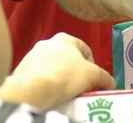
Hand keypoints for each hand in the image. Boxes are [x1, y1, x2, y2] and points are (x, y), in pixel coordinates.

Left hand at [0, 33, 114, 108]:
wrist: (33, 91)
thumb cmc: (62, 77)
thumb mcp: (93, 76)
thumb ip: (105, 77)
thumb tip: (110, 83)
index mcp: (65, 38)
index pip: (85, 50)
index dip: (93, 66)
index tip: (94, 78)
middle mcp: (47, 43)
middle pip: (68, 59)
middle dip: (75, 73)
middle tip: (81, 87)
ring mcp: (32, 57)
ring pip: (53, 69)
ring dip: (60, 79)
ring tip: (66, 93)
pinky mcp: (21, 72)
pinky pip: (40, 79)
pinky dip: (46, 86)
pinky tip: (51, 95)